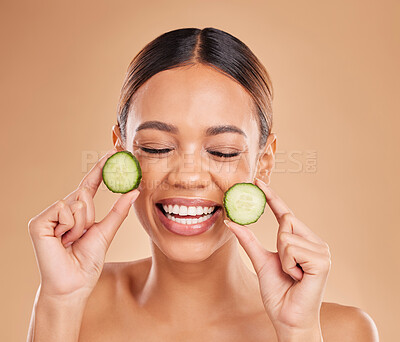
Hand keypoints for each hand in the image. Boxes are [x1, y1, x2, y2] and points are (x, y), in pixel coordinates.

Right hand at [28, 148, 139, 298]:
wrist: (74, 284)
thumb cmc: (87, 261)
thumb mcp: (106, 232)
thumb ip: (118, 210)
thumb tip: (134, 190)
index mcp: (77, 212)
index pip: (90, 184)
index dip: (101, 168)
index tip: (113, 152)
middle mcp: (62, 210)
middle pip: (84, 193)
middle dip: (90, 216)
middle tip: (81, 236)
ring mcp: (49, 215)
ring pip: (77, 202)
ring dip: (81, 225)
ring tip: (71, 241)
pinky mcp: (38, 222)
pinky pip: (64, 209)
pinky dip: (70, 226)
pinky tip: (62, 240)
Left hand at [224, 178, 330, 340]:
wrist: (288, 319)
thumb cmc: (278, 293)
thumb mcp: (260, 261)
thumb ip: (248, 240)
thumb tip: (231, 221)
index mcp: (302, 240)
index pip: (286, 213)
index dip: (272, 197)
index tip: (258, 182)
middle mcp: (315, 242)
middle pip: (287, 219)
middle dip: (277, 242)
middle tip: (285, 267)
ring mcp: (322, 250)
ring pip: (286, 233)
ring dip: (281, 258)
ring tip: (292, 274)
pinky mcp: (322, 260)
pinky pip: (291, 247)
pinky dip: (287, 264)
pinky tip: (298, 277)